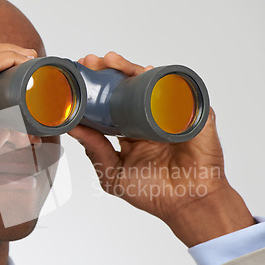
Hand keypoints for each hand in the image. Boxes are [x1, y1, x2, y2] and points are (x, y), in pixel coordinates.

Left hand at [69, 52, 254, 246]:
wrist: (188, 203)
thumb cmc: (154, 193)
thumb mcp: (113, 173)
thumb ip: (95, 150)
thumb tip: (72, 128)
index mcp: (130, 131)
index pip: (111, 103)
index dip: (96, 89)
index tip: (80, 76)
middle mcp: (148, 118)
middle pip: (128, 86)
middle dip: (109, 71)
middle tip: (91, 62)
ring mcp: (170, 112)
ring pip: (150, 82)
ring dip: (130, 68)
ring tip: (111, 61)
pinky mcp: (192, 111)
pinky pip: (178, 89)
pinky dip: (164, 77)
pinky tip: (148, 70)